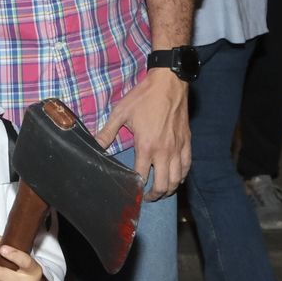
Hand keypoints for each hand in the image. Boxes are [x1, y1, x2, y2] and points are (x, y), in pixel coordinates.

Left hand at [96, 70, 190, 199]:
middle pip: (162, 184)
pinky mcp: (187, 142)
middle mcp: (164, 151)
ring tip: (160, 191)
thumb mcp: (121, 112)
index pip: (141, 176)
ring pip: (177, 179)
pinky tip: (176, 178)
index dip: (136, 187)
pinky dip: (181, 176)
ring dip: (168, 189)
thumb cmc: (144, 97)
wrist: (169, 83)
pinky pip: (187, 166)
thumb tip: (94, 144)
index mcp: (146, 146)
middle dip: (154, 195)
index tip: (131, 191)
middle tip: (146, 197)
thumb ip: (107, 131)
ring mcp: (178, 148)